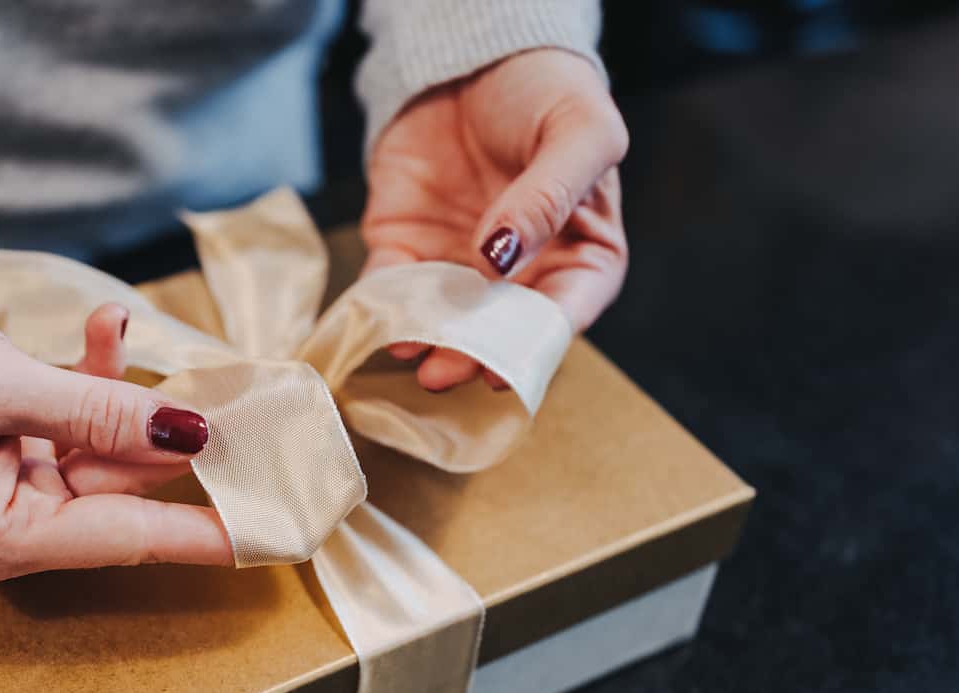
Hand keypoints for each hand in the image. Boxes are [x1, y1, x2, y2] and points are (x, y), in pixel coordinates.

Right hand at [0, 305, 233, 579]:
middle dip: (175, 439)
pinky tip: (105, 328)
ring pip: (113, 451)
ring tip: (121, 331)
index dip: (208, 530)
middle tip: (240, 402)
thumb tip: (189, 430)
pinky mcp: (26, 458)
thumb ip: (94, 411)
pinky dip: (98, 380)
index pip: (130, 540)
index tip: (276, 527)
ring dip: (127, 394)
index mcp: (4, 538)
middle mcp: (19, 529)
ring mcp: (23, 494)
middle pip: (128, 494)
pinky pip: (83, 425)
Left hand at [362, 48, 629, 390]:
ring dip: (425, 339)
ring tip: (410, 348)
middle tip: (446, 370)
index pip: (565, 312)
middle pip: (498, 331)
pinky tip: (378, 316)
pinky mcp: (406, 244)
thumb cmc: (546, 91)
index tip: (505, 367)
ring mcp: (458, 264)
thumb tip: (502, 255)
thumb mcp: (579, 131)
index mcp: (580, 252)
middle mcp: (519, 273)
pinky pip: (391, 286)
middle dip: (471, 354)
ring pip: (442, 319)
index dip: (535, 345)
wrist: (472, 55)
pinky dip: (382, 304)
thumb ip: (552, 193)